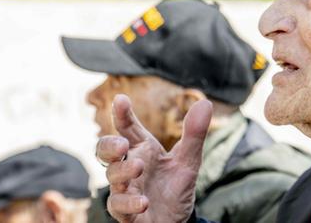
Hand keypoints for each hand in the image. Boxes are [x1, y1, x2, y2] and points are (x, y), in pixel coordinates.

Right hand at [98, 94, 211, 222]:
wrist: (177, 221)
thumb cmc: (175, 188)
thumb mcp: (189, 161)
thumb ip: (194, 134)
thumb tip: (205, 103)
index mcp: (142, 149)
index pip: (127, 128)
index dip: (121, 114)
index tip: (121, 100)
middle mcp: (129, 166)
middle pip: (106, 150)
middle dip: (109, 144)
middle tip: (123, 144)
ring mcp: (125, 189)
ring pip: (112, 176)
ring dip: (123, 170)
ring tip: (138, 167)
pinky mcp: (126, 212)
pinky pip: (118, 206)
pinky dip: (129, 203)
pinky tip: (143, 201)